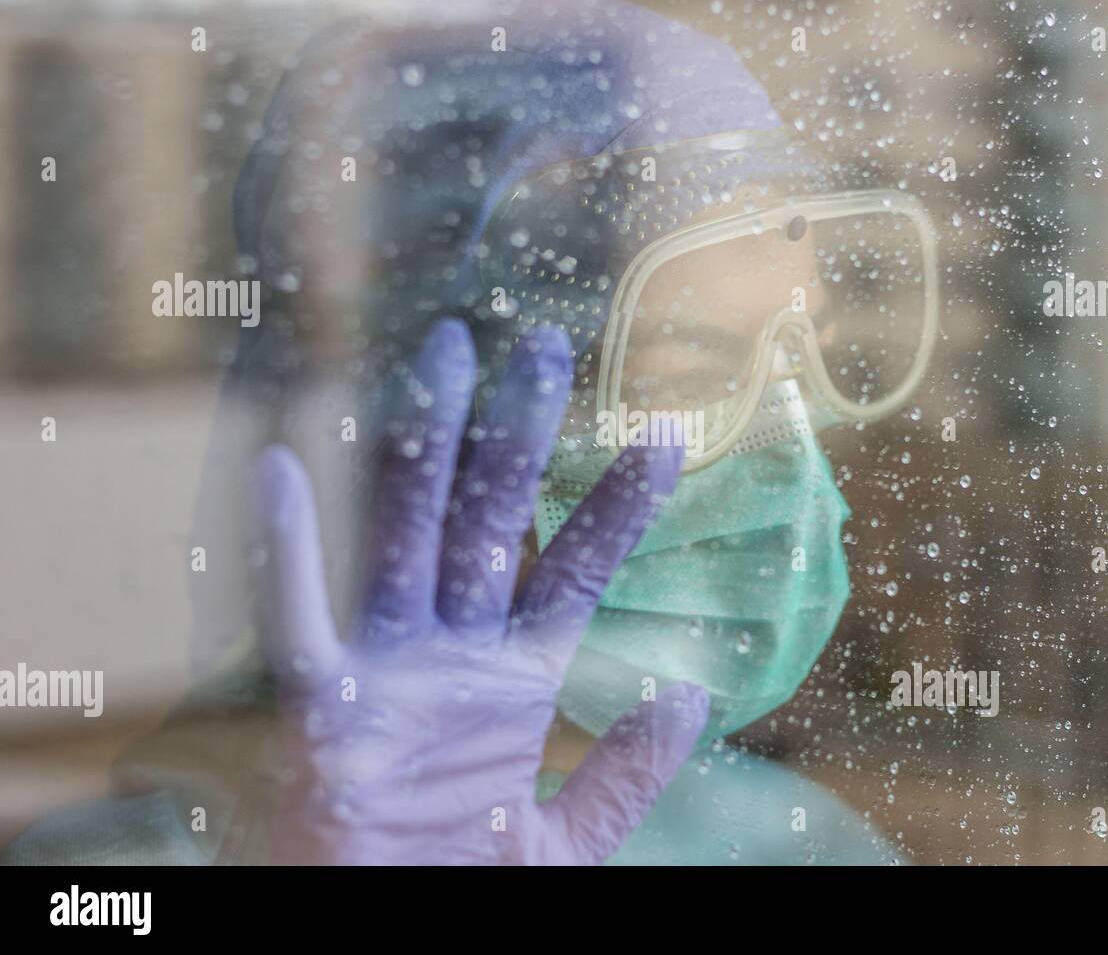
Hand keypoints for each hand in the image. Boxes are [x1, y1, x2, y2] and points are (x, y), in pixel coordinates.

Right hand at [253, 319, 707, 863]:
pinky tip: (282, 467)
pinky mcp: (322, 711)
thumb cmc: (466, 886)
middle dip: (516, 438)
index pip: (573, 571)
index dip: (616, 507)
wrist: (391, 931)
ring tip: (444, 355)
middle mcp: (452, 656)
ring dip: (424, 447)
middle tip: (543, 347)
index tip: (661, 438)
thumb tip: (688, 699)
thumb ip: (627, 774)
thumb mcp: (569, 840)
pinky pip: (298, 621)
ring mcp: (388, 672)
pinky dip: (286, 551)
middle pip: (489, 524)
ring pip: (407, 538)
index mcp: (513, 682)